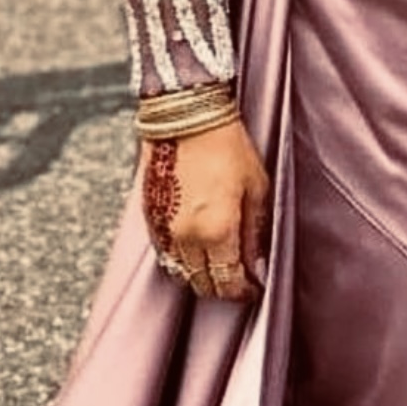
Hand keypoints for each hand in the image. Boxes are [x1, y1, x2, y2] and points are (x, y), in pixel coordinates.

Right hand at [140, 116, 270, 303]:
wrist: (185, 114)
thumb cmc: (228, 147)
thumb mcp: (256, 189)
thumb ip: (255, 233)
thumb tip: (258, 266)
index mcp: (217, 233)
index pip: (227, 283)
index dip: (243, 291)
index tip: (253, 287)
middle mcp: (186, 237)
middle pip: (201, 283)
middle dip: (221, 287)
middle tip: (238, 278)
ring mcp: (163, 228)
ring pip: (179, 272)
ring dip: (198, 274)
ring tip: (217, 263)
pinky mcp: (149, 216)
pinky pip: (164, 252)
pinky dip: (179, 258)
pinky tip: (195, 248)